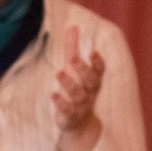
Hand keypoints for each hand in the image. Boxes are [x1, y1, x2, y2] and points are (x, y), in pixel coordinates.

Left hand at [51, 24, 104, 150]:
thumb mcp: (74, 70)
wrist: (79, 123)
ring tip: (59, 73)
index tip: (93, 52)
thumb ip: (73, 49)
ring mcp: (81, 105)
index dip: (97, 62)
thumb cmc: (77, 89)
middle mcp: (89, 92)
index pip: (99, 71)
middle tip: (74, 59)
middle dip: (83, 69)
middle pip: (89, 81)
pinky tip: (53, 95)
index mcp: (92, 80)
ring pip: (78, 94)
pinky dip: (61, 103)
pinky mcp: (70, 116)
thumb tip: (72, 27)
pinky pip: (68, 110)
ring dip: (69, 84)